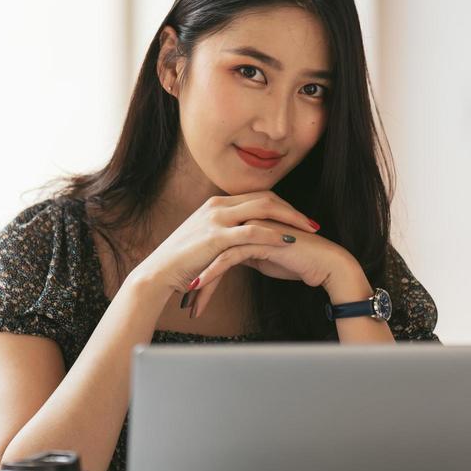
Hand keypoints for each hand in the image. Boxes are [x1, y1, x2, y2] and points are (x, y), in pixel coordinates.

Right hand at [134, 190, 321, 297]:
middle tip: (313, 223)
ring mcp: (216, 219)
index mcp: (216, 204)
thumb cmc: (182, 263)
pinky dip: (273, 234)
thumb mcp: (205, 242)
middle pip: (265, 198)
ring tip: (309, 231)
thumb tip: (244, 240)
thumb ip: (225, 235)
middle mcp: (217, 205)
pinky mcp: (216, 237)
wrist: (158, 274)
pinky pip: (252, 231)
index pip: (258, 196)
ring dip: (290, 219)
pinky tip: (289, 241)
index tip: (300, 219)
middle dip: (292, 210)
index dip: (283, 206)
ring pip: (263, 209)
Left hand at [186, 221, 354, 318]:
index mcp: (248, 221)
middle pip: (211, 245)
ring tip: (187, 296)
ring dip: (200, 274)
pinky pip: (229, 256)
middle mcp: (248, 220)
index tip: (190, 286)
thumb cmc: (299, 262)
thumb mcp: (265, 258)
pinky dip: (213, 273)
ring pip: (216, 250)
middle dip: (195, 270)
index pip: (215, 242)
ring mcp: (253, 228)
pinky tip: (200, 287)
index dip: (201, 264)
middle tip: (183, 295)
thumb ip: (247, 253)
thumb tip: (229, 259)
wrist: (326, 265)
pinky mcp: (259, 240)